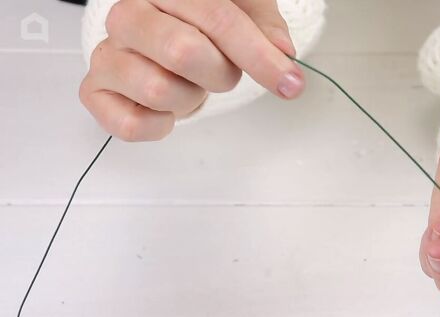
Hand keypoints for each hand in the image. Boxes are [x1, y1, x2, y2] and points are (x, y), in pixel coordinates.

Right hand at [80, 0, 303, 140]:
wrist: (160, 40)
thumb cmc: (203, 26)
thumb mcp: (244, 12)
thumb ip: (266, 27)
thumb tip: (282, 52)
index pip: (219, 18)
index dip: (259, 56)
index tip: (290, 83)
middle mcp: (128, 15)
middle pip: (183, 51)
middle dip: (220, 74)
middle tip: (223, 74)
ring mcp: (106, 53)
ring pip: (158, 90)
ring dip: (190, 98)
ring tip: (188, 85)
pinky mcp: (95, 91)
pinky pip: (130, 124)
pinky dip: (160, 125)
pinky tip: (166, 109)